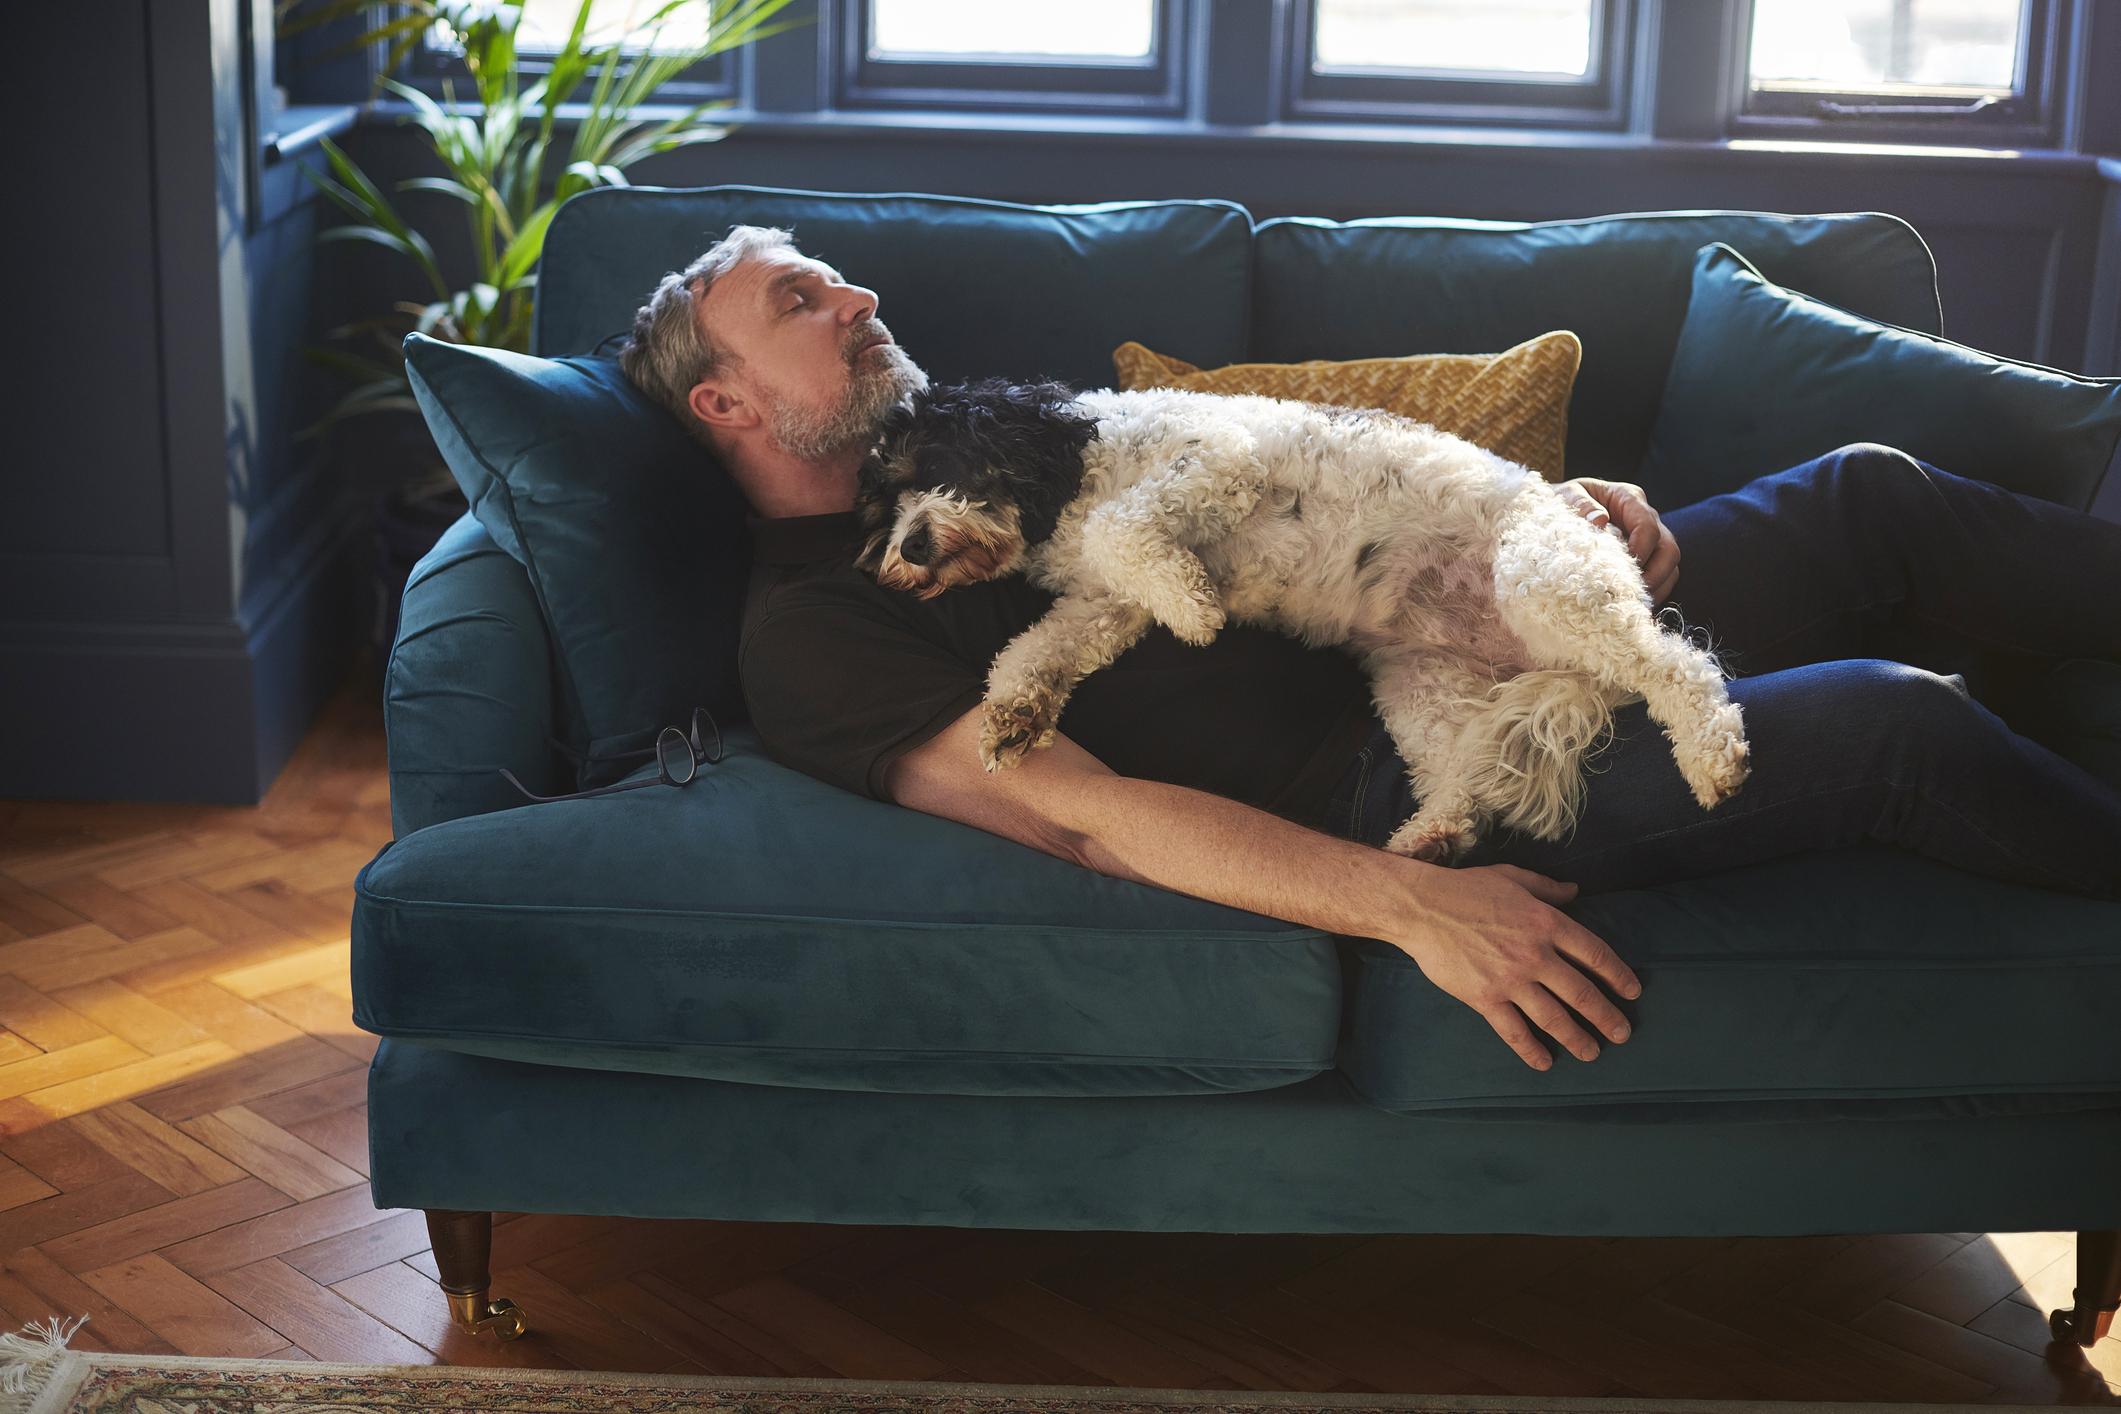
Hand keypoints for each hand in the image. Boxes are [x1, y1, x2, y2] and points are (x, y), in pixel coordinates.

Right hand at [1385, 861, 1639, 1069]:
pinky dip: (1531, 1050)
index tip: (1632, 991)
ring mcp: (1510, 980)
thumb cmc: (1466, 889)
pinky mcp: (1485, 998)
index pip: (1595, 954)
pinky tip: (1544, 1063)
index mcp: (1547, 923)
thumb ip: (1548, 888)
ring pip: (1554, 1018)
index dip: (1618, 975)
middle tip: (1622, 1034)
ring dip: (1578, 1039)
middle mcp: (1535, 955)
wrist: (1422, 908)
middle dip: (1607, 1017)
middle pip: (1582, 993)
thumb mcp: (1513, 877)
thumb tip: (1576, 891)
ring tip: (1592, 1053)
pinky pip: (1514, 1031)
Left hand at [1556, 477, 1680, 605]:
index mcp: (1629, 498)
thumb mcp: (1566, 493)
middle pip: (1668, 549)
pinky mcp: (1646, 556)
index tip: (1622, 570)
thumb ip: (1579, 503)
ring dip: (1656, 587)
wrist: (1560, 508)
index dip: (1640, 550)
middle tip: (1631, 594)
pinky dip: (1652, 593)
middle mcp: (1645, 518)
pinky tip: (1631, 604)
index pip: (1648, 526)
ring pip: (1669, 566)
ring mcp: (1649, 539)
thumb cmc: (1564, 499)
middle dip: (1655, 575)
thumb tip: (1599, 520)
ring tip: (1632, 603)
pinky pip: (1662, 577)